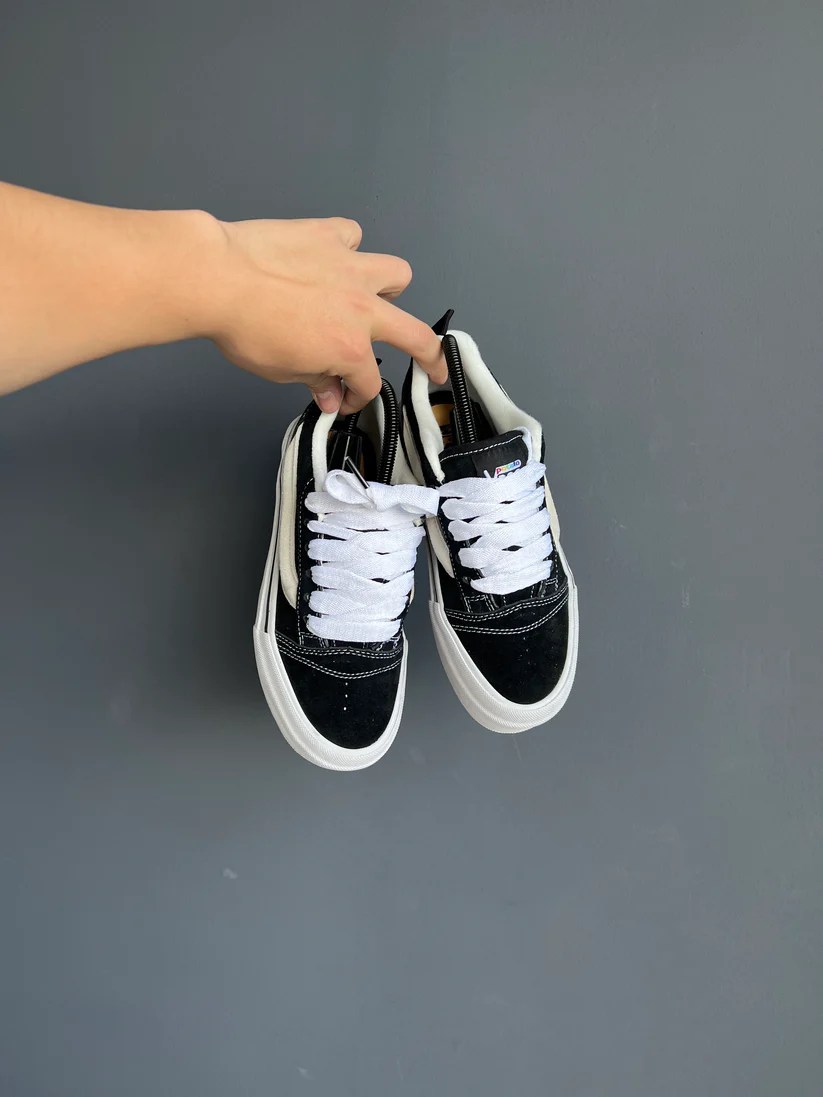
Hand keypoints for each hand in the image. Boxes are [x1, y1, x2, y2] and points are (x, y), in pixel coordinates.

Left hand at [206, 216, 446, 413]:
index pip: (368, 383)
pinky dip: (347, 247)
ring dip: (390, 289)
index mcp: (350, 348)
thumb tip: (331, 394)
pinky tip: (329, 258)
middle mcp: (361, 308)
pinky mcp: (329, 235)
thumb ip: (314, 380)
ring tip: (372, 296)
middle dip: (431, 357)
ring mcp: (350, 267)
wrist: (218, 277)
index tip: (342, 399)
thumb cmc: (244, 330)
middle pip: (416, 335)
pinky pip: (352, 236)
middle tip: (433, 367)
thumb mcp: (281, 371)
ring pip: (397, 274)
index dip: (357, 397)